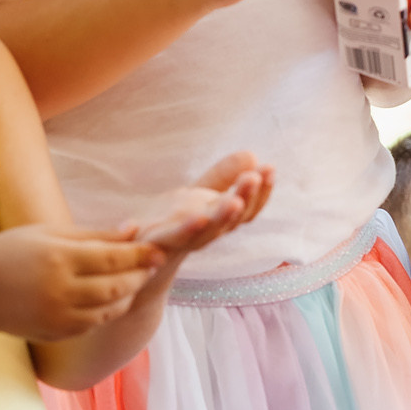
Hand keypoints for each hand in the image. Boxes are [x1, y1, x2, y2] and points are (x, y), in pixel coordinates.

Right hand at [0, 224, 162, 343]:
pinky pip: (96, 323)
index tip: (160, 250)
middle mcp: (60, 290)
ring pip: (111, 309)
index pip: (113, 257)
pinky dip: (110, 309)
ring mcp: (59, 316)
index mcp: (58, 258)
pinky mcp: (58, 333)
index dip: (141, 254)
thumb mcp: (47, 233)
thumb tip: (134, 231)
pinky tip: (113, 296)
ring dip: (130, 294)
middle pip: (118, 286)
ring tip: (136, 279)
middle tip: (152, 265)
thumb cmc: (10, 254)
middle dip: (140, 275)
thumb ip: (92, 235)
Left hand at [132, 151, 275, 256]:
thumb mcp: (199, 194)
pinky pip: (174, 238)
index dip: (262, 191)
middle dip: (245, 198)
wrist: (139, 254)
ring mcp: (183, 240)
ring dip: (222, 217)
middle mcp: (207, 232)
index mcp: (220, 220)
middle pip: (231, 219)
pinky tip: (199, 218)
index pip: (248, 208)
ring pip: (208, 232)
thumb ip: (223, 176)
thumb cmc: (173, 221)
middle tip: (253, 178)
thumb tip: (252, 155)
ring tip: (234, 202)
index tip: (270, 168)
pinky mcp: (158, 243)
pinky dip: (188, 231)